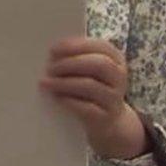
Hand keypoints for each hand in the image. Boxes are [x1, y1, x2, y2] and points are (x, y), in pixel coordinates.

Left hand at [40, 37, 147, 159]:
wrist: (109, 120)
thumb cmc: (93, 87)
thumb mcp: (89, 69)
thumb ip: (76, 57)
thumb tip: (52, 54)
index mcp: (116, 58)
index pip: (100, 46)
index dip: (76, 46)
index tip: (53, 49)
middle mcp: (118, 77)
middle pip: (98, 64)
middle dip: (70, 63)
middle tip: (49, 68)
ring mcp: (114, 98)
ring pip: (90, 86)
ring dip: (64, 82)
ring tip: (46, 82)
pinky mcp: (105, 117)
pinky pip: (87, 108)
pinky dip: (69, 101)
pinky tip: (56, 97)